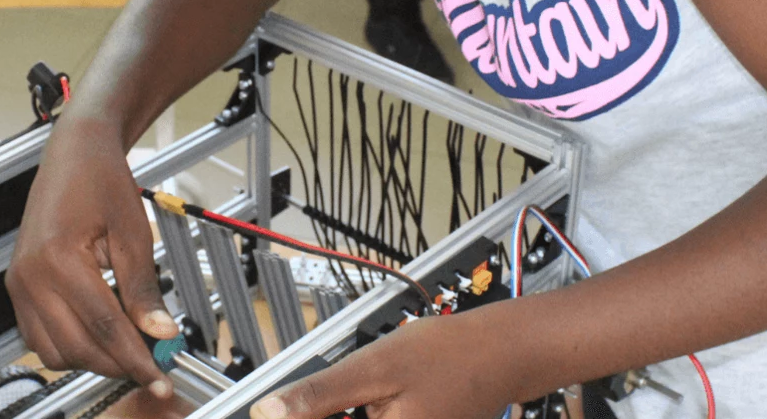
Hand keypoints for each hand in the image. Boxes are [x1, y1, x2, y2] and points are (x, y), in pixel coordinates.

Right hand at [8, 117, 176, 396]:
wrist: (75, 152)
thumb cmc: (101, 180)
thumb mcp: (133, 234)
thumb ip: (143, 289)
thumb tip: (160, 332)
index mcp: (58, 260)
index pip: (104, 328)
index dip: (136, 358)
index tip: (161, 376)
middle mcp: (29, 277)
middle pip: (76, 348)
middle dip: (117, 363)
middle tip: (153, 362)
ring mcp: (19, 284)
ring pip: (54, 352)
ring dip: (91, 359)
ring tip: (127, 347)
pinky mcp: (17, 286)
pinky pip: (39, 337)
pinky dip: (69, 345)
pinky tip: (98, 334)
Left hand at [251, 314, 513, 418]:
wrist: (501, 353)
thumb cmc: (447, 355)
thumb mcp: (372, 366)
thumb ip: (318, 395)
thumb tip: (265, 412)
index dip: (301, 418)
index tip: (286, 407)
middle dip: (325, 413)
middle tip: (333, 394)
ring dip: (342, 413)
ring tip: (357, 392)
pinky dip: (363, 414)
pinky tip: (370, 400)